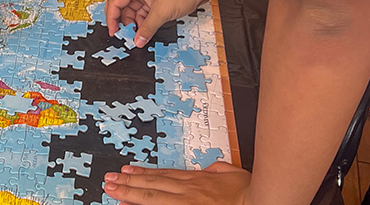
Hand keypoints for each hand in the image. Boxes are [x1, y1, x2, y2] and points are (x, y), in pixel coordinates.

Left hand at [104, 163, 250, 204]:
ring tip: (112, 190)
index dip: (143, 173)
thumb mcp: (232, 172)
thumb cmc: (250, 193)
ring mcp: (187, 203)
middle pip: (152, 185)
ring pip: (152, 197)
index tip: (127, 171)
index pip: (163, 176)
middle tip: (109, 181)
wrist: (260, 201)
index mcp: (197, 179)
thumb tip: (209, 169)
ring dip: (130, 193)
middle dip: (128, 183)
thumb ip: (216, 169)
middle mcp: (188, 190)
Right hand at [106, 0, 206, 47]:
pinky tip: (146, 29)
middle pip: (119, 2)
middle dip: (118, 17)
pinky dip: (142, 20)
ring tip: (137, 33)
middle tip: (120, 31)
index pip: (115, 1)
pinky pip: (143, 10)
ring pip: (132, 7)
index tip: (114, 31)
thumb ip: (147, 29)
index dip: (111, 18)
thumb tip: (138, 40)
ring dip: (132, 20)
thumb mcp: (162, 13)